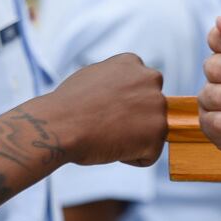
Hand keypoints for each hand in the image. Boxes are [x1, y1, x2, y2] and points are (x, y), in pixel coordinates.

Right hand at [38, 54, 165, 167]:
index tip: (105, 109)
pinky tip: (112, 147)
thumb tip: (120, 89)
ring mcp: (157, 106)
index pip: (140, 87)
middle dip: (133, 119)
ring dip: (132, 139)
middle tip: (106, 124)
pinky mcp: (158, 133)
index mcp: (133, 63)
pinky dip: (132, 158)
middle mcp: (150, 79)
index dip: (122, 104)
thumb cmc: (69, 105)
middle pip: (150, 108)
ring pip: (151, 131)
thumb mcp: (92, 76)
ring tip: (107, 135)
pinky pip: (149, 154)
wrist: (62, 125)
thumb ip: (114, 80)